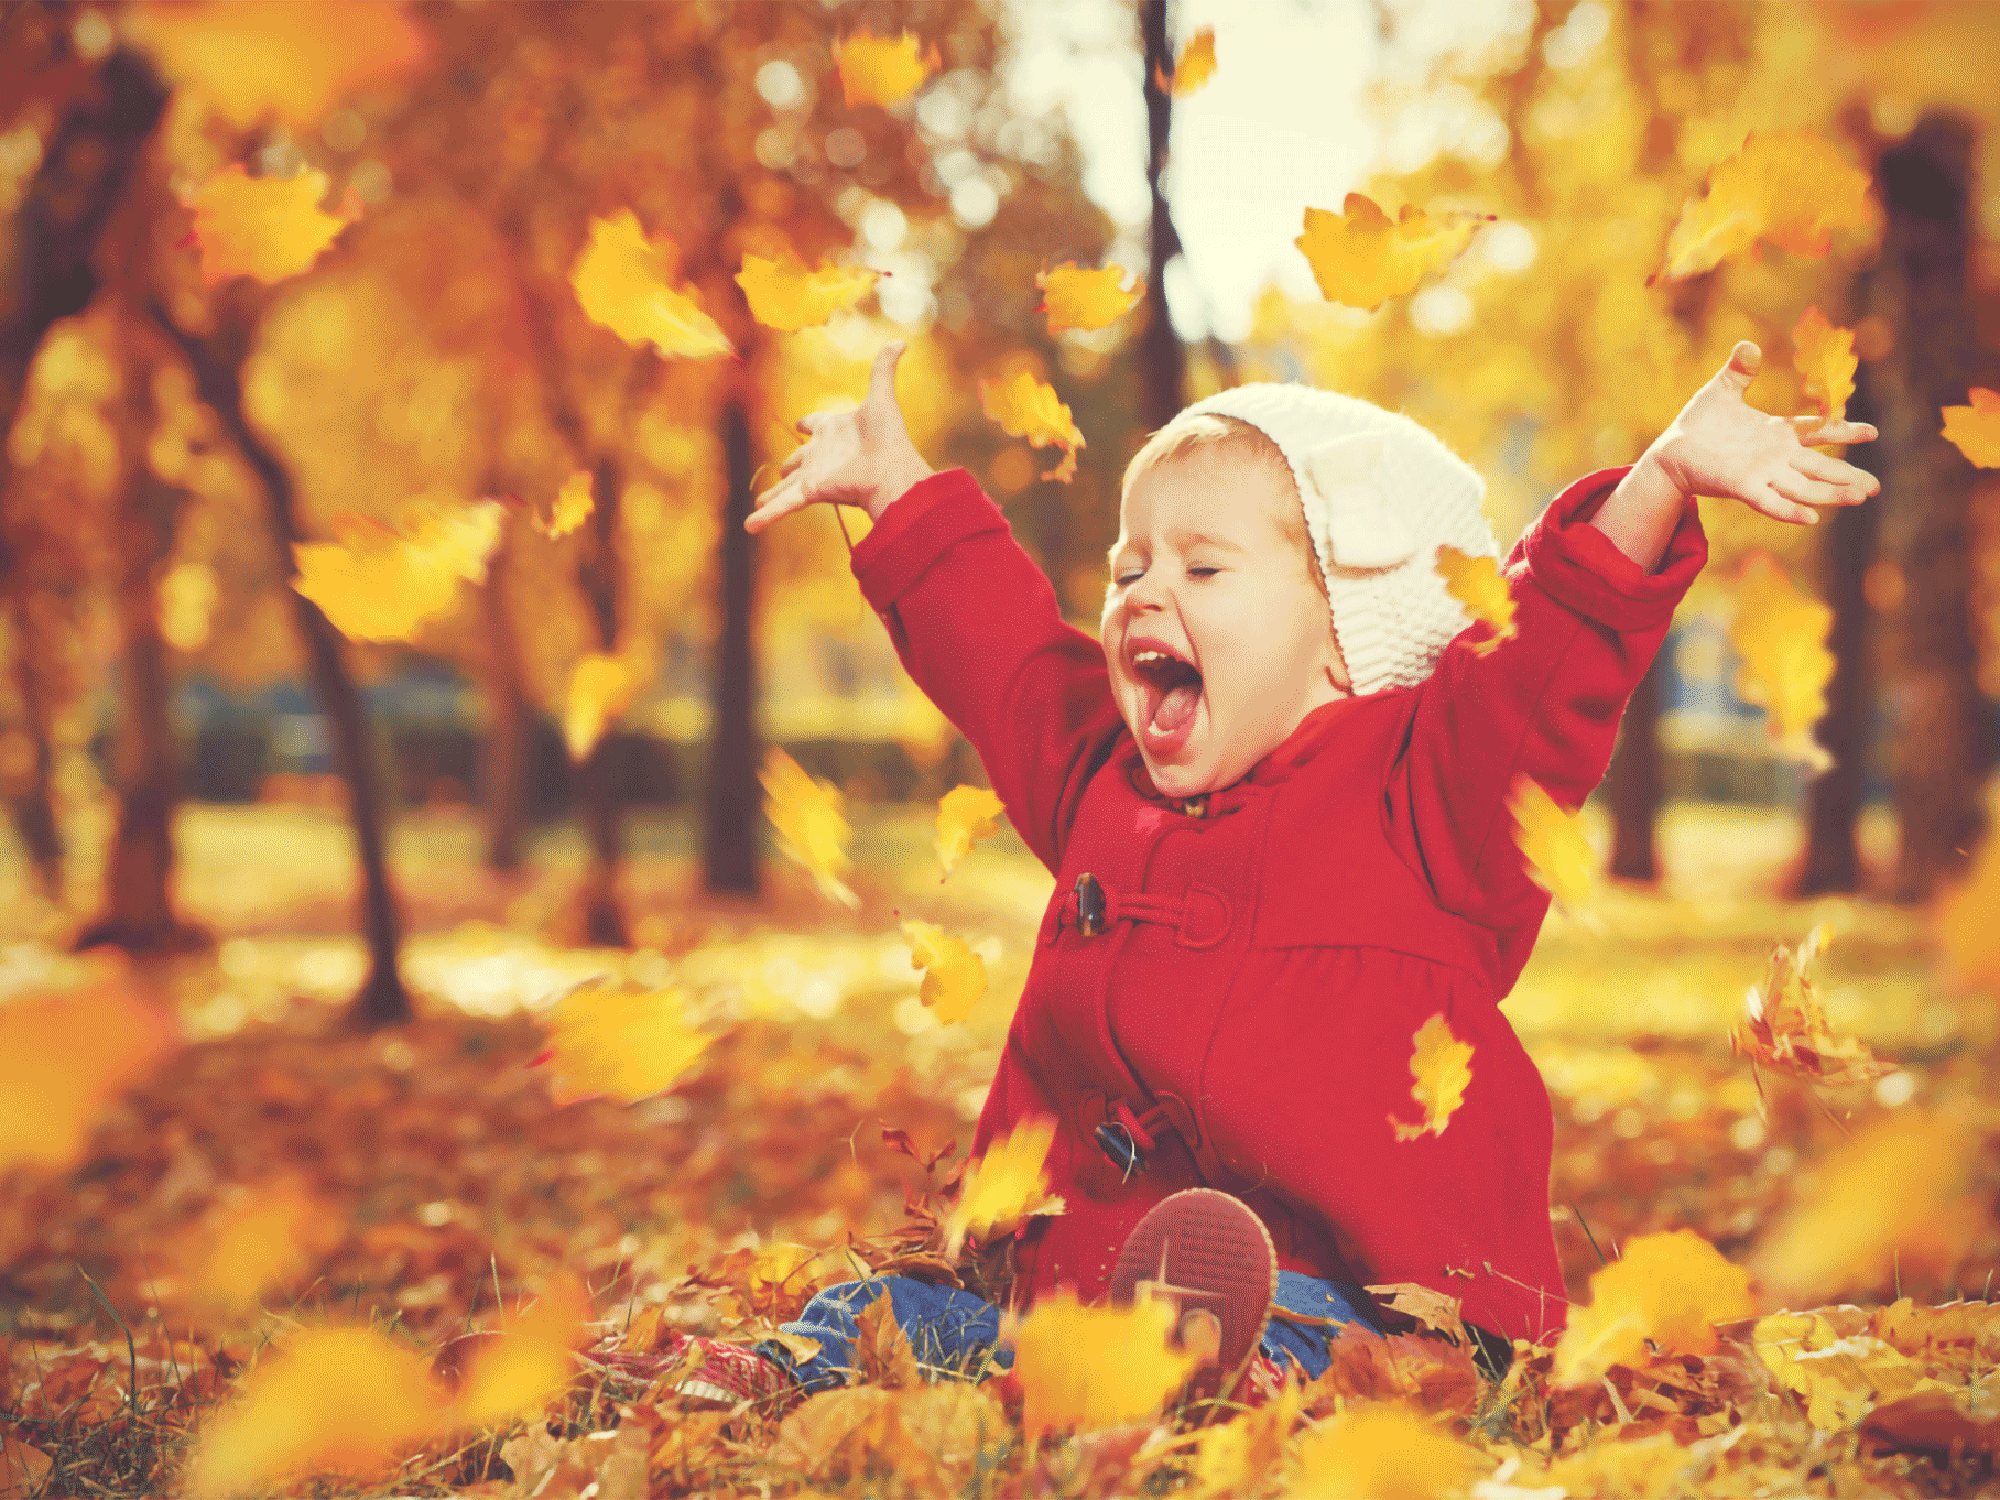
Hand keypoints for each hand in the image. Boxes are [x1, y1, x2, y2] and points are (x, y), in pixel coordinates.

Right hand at [744, 341, 933, 532]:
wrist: (891, 471)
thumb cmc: (888, 437)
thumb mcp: (882, 397)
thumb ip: (884, 368)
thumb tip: (900, 340)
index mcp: (836, 430)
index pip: (819, 424)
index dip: (811, 423)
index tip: (803, 423)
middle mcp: (824, 454)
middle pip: (800, 460)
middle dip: (790, 466)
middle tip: (783, 471)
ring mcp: (815, 475)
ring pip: (786, 486)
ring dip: (771, 494)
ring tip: (759, 501)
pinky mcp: (811, 492)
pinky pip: (783, 506)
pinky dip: (765, 516)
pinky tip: (749, 526)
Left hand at [1643, 340, 1879, 523]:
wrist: (1671, 450)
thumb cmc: (1698, 423)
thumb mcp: (1720, 391)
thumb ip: (1739, 371)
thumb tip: (1748, 345)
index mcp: (1776, 432)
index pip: (1818, 431)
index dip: (1845, 430)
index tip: (1873, 432)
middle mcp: (1774, 456)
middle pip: (1819, 466)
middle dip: (1848, 475)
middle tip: (1876, 486)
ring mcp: (1760, 473)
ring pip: (1803, 486)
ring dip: (1831, 493)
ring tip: (1860, 497)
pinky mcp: (1741, 486)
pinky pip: (1769, 501)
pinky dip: (1789, 510)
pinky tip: (1812, 519)